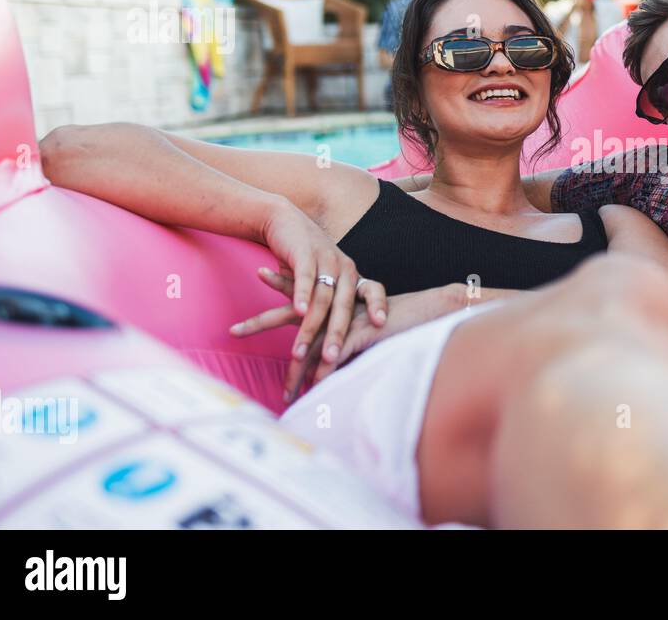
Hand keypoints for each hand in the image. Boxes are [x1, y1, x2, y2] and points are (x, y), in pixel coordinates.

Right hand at [230, 202, 386, 393]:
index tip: (382, 326)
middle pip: (345, 304)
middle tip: (332, 358)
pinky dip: (303, 296)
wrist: (283, 221)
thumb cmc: (304, 259)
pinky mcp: (304, 255)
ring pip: (322, 298)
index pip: (374, 290)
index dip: (379, 306)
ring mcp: (325, 260)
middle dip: (338, 334)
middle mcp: (344, 267)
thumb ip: (331, 305)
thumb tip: (341, 336)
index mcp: (353, 274)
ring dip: (311, 326)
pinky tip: (300, 312)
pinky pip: (306, 279)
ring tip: (300, 351)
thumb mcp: (323, 281)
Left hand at [249, 276, 466, 400]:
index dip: (278, 285)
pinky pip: (341, 353)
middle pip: (292, 313)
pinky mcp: (366, 331)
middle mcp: (337, 307)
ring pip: (315, 343)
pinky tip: (317, 388)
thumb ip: (346, 331)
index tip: (255, 276)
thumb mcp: (367, 322)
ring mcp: (350, 319)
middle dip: (261, 322)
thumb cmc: (401, 317)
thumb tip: (327, 351)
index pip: (299, 292)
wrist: (434, 308)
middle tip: (233, 330)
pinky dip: (328, 371)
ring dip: (298, 370)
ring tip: (284, 392)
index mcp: (335, 300)